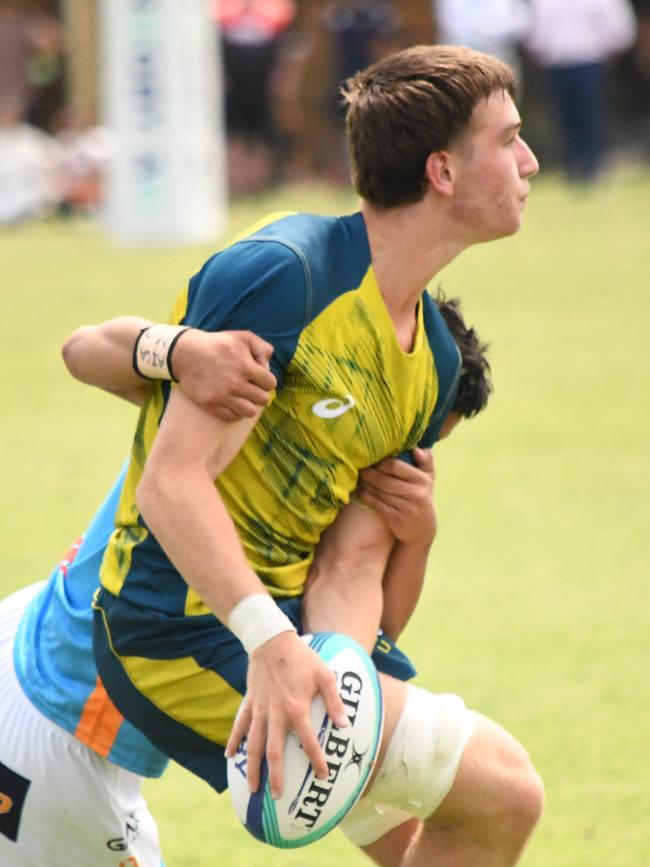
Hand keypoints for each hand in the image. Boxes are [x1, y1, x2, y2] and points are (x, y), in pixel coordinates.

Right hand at [172, 330, 276, 420]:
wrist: (185, 352)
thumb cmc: (217, 344)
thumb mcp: (243, 337)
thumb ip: (263, 348)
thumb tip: (268, 367)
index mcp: (246, 366)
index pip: (270, 384)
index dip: (266, 381)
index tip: (258, 378)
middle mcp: (235, 383)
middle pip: (262, 400)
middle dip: (259, 393)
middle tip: (251, 388)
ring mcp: (222, 395)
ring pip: (249, 412)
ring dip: (249, 405)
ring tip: (242, 397)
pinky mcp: (210, 404)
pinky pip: (232, 417)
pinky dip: (235, 412)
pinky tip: (231, 403)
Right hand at [225, 631, 348, 798]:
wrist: (272, 641)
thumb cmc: (302, 658)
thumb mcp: (325, 675)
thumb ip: (334, 701)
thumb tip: (345, 725)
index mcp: (296, 709)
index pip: (308, 742)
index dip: (317, 760)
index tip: (323, 776)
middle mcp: (276, 714)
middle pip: (274, 752)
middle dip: (276, 776)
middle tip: (278, 797)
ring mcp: (260, 710)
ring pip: (253, 744)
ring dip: (252, 767)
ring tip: (252, 788)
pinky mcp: (249, 703)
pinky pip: (239, 725)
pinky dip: (234, 741)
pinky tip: (230, 756)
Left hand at [357, 448, 436, 544]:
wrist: (422, 532)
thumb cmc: (421, 499)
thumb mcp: (428, 481)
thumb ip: (426, 462)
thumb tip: (416, 448)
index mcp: (422, 480)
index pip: (396, 466)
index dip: (381, 463)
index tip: (372, 460)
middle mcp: (416, 494)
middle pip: (385, 480)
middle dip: (370, 474)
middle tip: (360, 469)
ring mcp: (406, 508)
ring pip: (380, 493)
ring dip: (366, 485)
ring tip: (359, 478)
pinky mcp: (396, 520)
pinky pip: (378, 506)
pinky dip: (368, 498)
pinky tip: (361, 492)